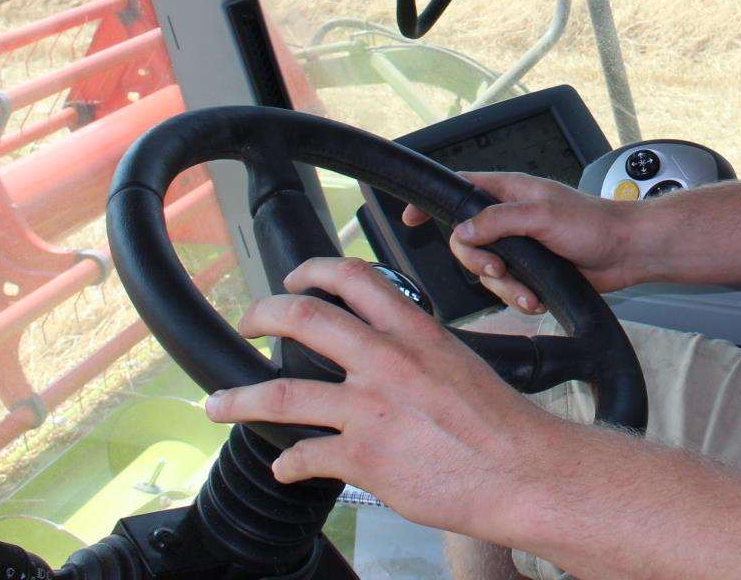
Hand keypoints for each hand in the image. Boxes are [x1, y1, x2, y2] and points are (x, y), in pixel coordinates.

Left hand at [203, 256, 567, 537]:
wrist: (522, 470)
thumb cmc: (502, 424)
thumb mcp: (462, 362)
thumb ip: (420, 352)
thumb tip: (396, 353)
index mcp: (415, 332)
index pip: (355, 278)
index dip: (314, 270)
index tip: (295, 277)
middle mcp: (386, 362)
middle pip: (304, 318)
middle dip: (262, 315)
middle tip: (247, 322)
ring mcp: (369, 409)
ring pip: (280, 394)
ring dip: (239, 399)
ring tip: (218, 403)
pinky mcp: (362, 457)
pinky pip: (304, 456)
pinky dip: (288, 463)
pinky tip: (285, 467)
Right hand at [402, 171, 641, 312]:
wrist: (626, 252)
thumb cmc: (594, 224)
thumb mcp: (542, 216)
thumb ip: (499, 220)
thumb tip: (462, 230)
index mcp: (510, 191)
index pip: (460, 188)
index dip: (433, 202)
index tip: (410, 217)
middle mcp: (510, 217)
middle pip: (467, 242)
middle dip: (479, 263)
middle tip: (499, 271)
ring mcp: (519, 244)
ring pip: (486, 270)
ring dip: (504, 287)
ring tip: (527, 293)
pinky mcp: (531, 269)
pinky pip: (508, 287)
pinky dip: (519, 297)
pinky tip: (537, 299)